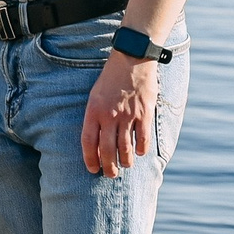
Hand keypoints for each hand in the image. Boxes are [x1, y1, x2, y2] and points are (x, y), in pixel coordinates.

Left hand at [81, 50, 158, 176]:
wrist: (131, 59)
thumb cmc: (110, 79)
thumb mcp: (95, 96)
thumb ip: (95, 118)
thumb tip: (96, 142)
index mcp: (94, 111)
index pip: (89, 142)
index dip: (90, 159)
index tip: (92, 169)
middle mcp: (110, 115)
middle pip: (107, 149)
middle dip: (109, 166)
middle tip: (111, 174)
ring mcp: (128, 115)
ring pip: (125, 147)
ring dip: (125, 161)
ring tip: (126, 166)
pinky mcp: (144, 113)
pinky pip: (142, 138)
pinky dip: (141, 149)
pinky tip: (139, 152)